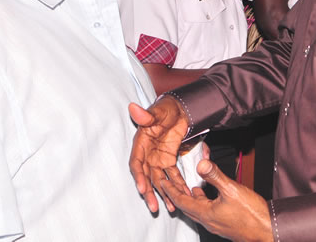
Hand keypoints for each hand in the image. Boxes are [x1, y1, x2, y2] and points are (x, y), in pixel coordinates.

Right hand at [128, 98, 190, 212]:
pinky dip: (177, 185)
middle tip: (154, 207)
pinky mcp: (169, 160)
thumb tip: (133, 108)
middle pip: (146, 177)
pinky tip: (182, 195)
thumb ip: (147, 114)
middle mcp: (147, 154)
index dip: (139, 176)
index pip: (136, 163)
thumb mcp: (157, 111)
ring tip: (171, 208)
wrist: (180, 108)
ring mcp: (158, 159)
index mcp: (141, 144)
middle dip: (150, 193)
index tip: (142, 188)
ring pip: (159, 180)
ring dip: (164, 194)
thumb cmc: (166, 108)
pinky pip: (172, 175)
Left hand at [161, 159, 272, 241]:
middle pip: (187, 206)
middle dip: (177, 192)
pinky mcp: (225, 223)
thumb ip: (215, 176)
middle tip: (170, 181)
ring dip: (191, 197)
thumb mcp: (232, 190)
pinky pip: (207, 210)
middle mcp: (208, 220)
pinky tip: (208, 194)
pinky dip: (203, 200)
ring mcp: (216, 223)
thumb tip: (201, 164)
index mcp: (206, 214)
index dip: (170, 190)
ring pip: (197, 208)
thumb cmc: (252, 215)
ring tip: (186, 185)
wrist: (268, 231)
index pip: (181, 201)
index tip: (162, 181)